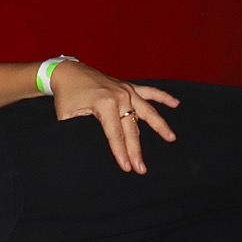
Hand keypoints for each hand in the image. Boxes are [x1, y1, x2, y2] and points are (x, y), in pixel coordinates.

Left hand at [49, 60, 179, 173]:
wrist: (67, 72)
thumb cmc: (65, 95)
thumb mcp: (67, 116)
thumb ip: (78, 131)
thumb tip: (87, 149)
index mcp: (104, 104)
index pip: (115, 135)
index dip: (121, 153)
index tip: (127, 168)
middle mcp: (119, 96)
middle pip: (132, 128)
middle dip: (136, 150)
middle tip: (141, 169)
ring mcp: (126, 90)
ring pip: (147, 111)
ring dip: (160, 125)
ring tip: (171, 138)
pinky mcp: (128, 86)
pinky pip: (150, 91)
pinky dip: (163, 97)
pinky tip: (176, 104)